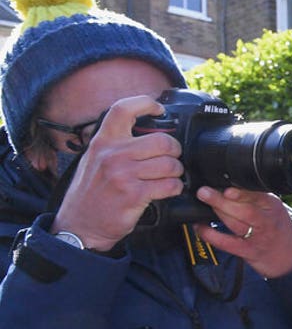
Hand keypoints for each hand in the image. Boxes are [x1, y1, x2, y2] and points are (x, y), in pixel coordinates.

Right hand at [52, 96, 184, 251]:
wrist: (79, 225)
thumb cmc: (91, 193)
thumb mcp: (94, 159)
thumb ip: (116, 144)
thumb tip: (147, 131)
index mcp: (102, 141)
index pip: (123, 109)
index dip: (146, 103)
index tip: (159, 109)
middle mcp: (112, 154)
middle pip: (162, 140)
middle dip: (175, 150)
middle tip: (172, 158)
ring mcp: (123, 174)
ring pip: (170, 164)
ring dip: (176, 172)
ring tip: (169, 177)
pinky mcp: (134, 194)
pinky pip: (170, 185)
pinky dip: (175, 188)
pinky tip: (167, 190)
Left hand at [193, 187, 291, 278]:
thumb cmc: (278, 228)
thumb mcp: (273, 208)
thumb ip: (255, 197)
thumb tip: (227, 184)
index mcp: (272, 205)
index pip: (257, 195)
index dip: (240, 191)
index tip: (226, 187)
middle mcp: (266, 220)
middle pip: (245, 209)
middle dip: (222, 200)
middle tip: (204, 192)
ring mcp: (257, 237)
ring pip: (235, 223)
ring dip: (217, 212)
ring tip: (202, 202)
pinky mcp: (248, 251)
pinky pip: (226, 243)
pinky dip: (210, 234)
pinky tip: (200, 227)